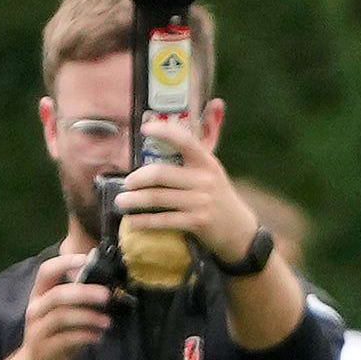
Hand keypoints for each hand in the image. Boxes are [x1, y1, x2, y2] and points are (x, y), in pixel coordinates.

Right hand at [16, 253, 115, 359]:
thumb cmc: (56, 335)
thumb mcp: (63, 314)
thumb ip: (78, 300)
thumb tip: (107, 287)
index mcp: (39, 296)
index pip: (46, 271)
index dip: (65, 262)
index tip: (87, 259)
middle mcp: (35, 310)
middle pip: (57, 295)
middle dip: (84, 293)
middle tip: (106, 295)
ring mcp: (38, 330)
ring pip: (62, 317)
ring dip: (88, 317)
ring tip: (108, 322)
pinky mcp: (45, 348)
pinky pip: (66, 339)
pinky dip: (85, 336)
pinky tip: (98, 337)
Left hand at [111, 106, 257, 263]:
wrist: (239, 230)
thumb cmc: (217, 198)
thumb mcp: (211, 175)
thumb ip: (191, 160)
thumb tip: (160, 143)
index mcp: (207, 163)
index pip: (185, 141)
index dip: (164, 132)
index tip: (145, 129)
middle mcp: (205, 180)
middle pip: (160, 173)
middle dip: (137, 179)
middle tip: (127, 183)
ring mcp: (201, 202)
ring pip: (157, 198)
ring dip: (133, 200)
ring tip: (121, 202)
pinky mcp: (197, 222)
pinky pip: (163, 220)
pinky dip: (144, 221)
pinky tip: (132, 221)